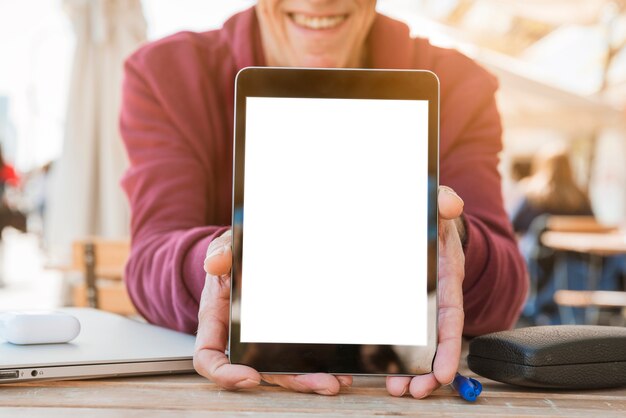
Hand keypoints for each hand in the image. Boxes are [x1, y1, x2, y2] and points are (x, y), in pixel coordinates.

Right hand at [193, 229, 351, 393]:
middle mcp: (238, 339)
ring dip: (309, 379)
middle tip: (321, 384)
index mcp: (216, 320)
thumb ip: (221, 253)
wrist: (248, 252)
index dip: (225, 374)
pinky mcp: (281, 337)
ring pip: (281, 369)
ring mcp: (261, 341)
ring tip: (335, 380)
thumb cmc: (233, 257)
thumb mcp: (225, 248)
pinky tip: (339, 366)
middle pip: (259, 371)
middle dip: (289, 380)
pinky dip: (316, 363)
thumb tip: (216, 263)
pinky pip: (295, 355)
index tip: (250, 377)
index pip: (209, 356)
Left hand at [386, 185, 465, 397]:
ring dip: (408, 368)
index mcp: (447, 275)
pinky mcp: (398, 301)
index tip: (445, 374)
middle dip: (428, 370)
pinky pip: (395, 328)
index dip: (449, 346)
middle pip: (435, 339)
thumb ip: (445, 203)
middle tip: (415, 392)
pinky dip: (390, 351)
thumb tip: (451, 203)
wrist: (424, 218)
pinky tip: (378, 369)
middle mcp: (434, 294)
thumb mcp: (438, 206)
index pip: (451, 315)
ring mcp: (417, 300)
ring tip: (397, 389)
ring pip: (415, 340)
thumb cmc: (433, 216)